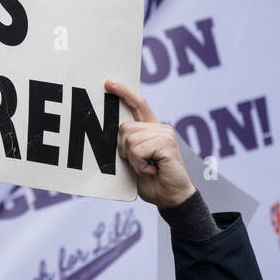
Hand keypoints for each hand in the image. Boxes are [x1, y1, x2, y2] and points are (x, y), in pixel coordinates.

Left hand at [105, 80, 196, 208]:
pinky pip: (137, 150)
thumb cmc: (152, 181)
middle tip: (140, 163)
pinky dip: (139, 164)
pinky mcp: (166, 143)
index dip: (124, 93)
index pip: (137, 105)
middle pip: (125, 127)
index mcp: (151, 130)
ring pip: (129, 139)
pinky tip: (152, 170)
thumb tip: (114, 131)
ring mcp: (164, 134)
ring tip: (147, 167)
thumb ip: (127, 144)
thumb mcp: (134, 160)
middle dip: (124, 149)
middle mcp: (159, 128)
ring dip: (133, 159)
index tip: (109, 83)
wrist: (171, 197)